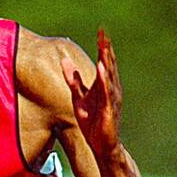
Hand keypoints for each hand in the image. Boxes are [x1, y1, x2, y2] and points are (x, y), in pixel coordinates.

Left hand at [61, 28, 121, 158]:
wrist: (102, 145)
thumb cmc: (93, 122)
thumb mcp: (78, 98)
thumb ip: (73, 80)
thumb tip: (64, 62)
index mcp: (104, 86)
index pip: (104, 62)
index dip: (103, 47)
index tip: (101, 31)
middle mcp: (111, 89)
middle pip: (109, 65)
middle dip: (106, 49)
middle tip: (104, 33)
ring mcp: (112, 99)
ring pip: (109, 76)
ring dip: (107, 61)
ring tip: (104, 46)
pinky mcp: (109, 109)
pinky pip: (106, 92)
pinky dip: (104, 80)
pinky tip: (101, 69)